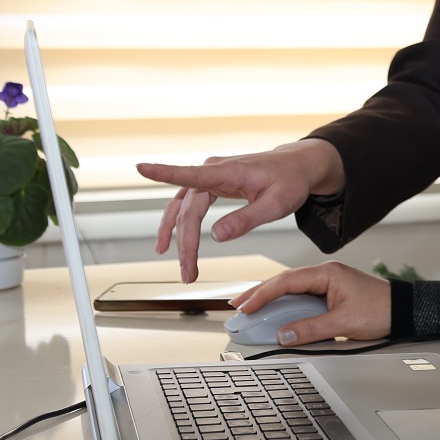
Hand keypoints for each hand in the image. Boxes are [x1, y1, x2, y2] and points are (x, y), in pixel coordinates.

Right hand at [140, 139, 344, 282]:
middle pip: (188, 209)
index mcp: (230, 171)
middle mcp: (214, 170)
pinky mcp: (212, 185)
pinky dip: (180, 226)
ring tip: (181, 266)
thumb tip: (217, 235)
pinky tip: (172, 243)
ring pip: (185, 210)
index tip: (142, 168)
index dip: (165, 173)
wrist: (297, 167)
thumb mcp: (276, 204)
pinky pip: (189, 206)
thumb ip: (246, 219)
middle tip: (188, 272)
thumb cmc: (290, 180)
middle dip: (185, 243)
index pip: (192, 173)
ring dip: (179, 238)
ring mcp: (211, 177)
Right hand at [231, 263, 390, 345]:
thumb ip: (311, 329)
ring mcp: (328, 285)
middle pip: (285, 283)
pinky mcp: (331, 296)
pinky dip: (287, 307)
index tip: (245, 306)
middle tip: (238, 307)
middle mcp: (325, 275)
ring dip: (272, 301)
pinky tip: (276, 315)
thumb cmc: (382, 309)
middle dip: (260, 295)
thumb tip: (284, 335)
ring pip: (292, 292)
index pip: (286, 281)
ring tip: (250, 311)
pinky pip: (302, 299)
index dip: (263, 294)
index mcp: (327, 274)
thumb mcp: (344, 323)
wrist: (405, 310)